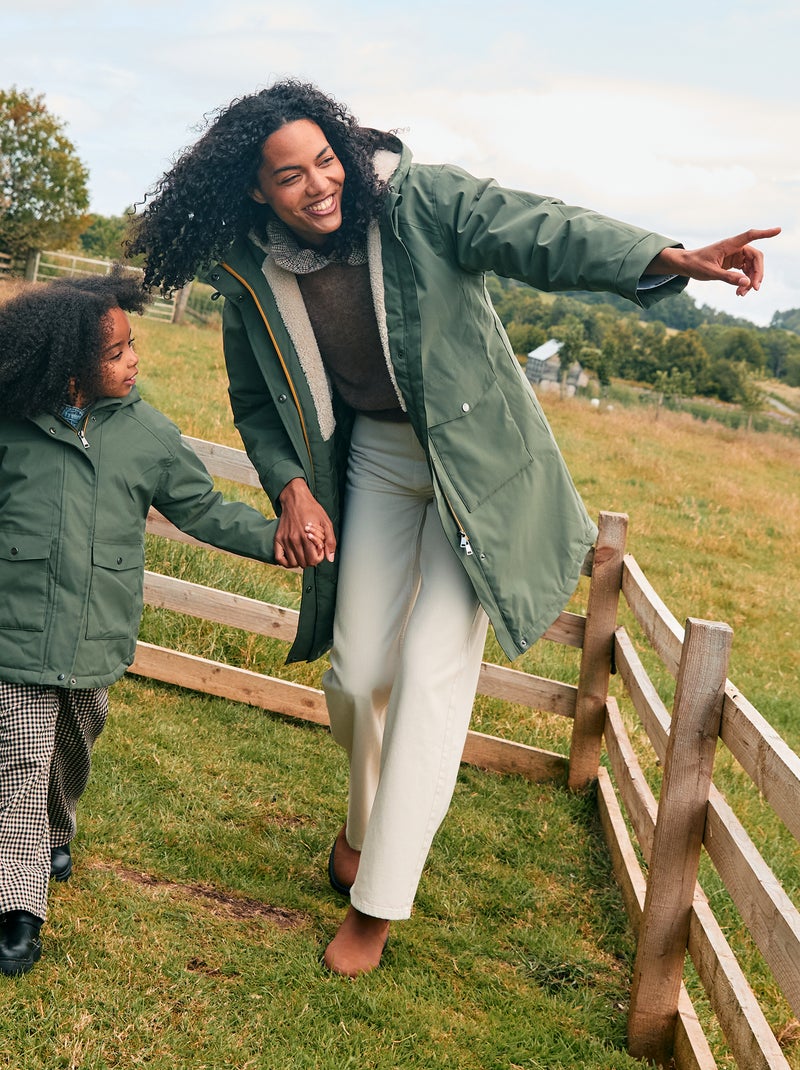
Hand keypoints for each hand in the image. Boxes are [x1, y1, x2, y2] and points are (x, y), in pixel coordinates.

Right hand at [273, 478, 335, 568]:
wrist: (295, 499)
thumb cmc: (312, 510)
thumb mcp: (326, 523)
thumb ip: (330, 541)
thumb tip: (330, 558)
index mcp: (307, 537)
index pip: (313, 560)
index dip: (319, 558)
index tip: (319, 550)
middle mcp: (294, 540)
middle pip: (304, 563)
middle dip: (311, 559)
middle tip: (313, 551)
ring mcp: (285, 540)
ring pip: (293, 563)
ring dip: (300, 561)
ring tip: (304, 553)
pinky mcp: (278, 538)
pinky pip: (279, 558)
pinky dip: (286, 562)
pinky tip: (293, 557)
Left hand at [647, 227, 780, 295]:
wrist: (686, 265)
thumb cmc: (696, 265)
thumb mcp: (710, 273)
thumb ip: (728, 278)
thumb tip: (746, 283)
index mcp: (729, 244)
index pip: (751, 235)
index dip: (765, 233)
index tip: (778, 230)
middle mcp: (735, 247)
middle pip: (756, 257)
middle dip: (757, 273)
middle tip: (754, 289)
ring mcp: (736, 255)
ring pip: (752, 266)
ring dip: (750, 280)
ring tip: (742, 295)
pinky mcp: (734, 262)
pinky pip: (745, 271)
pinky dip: (745, 282)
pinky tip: (740, 292)